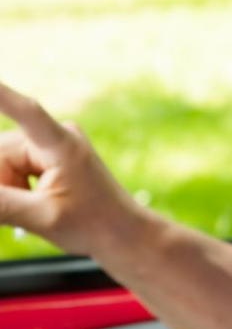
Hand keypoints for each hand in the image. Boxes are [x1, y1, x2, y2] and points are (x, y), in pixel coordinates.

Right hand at [0, 81, 138, 255]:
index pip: (26, 111)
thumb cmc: (94, 225)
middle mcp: (55, 136)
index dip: (2, 95)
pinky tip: (31, 203)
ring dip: (7, 189)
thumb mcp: (42, 218)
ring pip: (1, 163)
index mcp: (62, 145)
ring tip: (33, 208)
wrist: (123, 233)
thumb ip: (0, 205)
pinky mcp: (46, 154)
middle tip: (24, 208)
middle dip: (2, 185)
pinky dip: (13, 188)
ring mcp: (51, 144)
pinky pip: (11, 167)